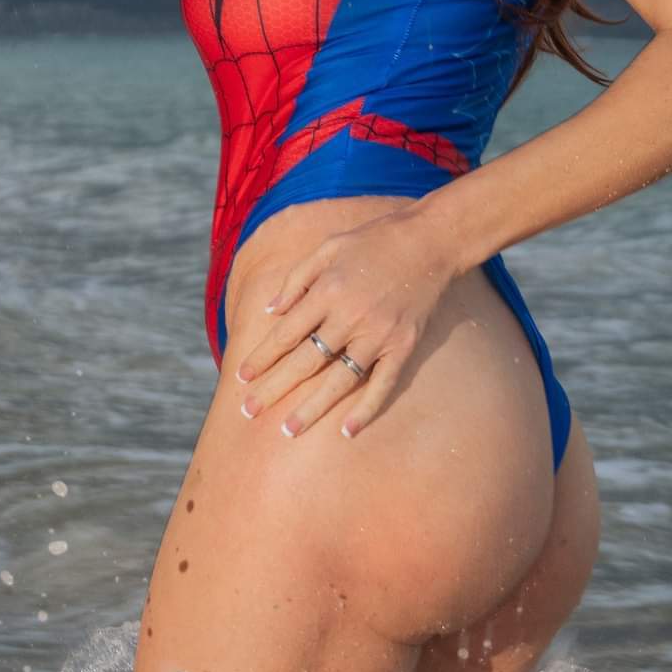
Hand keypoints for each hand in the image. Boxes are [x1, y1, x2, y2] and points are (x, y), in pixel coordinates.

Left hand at [234, 208, 455, 438]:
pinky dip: (366, 409)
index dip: (261, 357)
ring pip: (339, 380)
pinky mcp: (403, 345)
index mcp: (328, 290)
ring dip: (312, 408)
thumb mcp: (329, 246)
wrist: (431, 241)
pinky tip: (347, 430)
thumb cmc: (374, 241)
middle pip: (305, 361)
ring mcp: (378, 334)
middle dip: (273, 388)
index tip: (241, 377)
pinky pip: (383, 384)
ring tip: (288, 431)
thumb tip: (270, 310)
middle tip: (248, 411)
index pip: (285, 334)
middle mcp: (350, 316)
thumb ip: (297, 279)